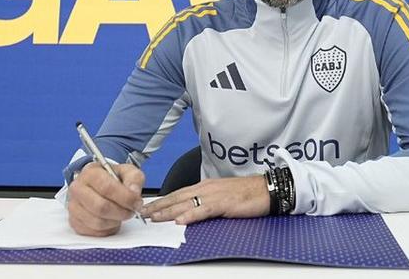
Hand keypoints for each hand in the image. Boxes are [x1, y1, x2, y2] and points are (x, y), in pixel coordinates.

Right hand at [67, 161, 145, 236]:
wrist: (98, 186)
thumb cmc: (112, 179)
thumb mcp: (127, 172)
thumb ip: (134, 178)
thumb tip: (134, 192)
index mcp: (90, 173)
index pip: (107, 188)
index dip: (125, 198)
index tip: (136, 202)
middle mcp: (78, 189)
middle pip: (101, 207)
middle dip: (121, 212)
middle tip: (131, 211)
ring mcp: (74, 207)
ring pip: (98, 222)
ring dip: (115, 221)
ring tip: (121, 214)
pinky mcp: (75, 222)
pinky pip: (94, 232)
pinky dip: (107, 230)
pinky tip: (111, 220)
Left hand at [141, 175, 269, 224]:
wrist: (265, 189)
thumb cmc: (246, 193)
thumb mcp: (221, 195)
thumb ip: (206, 201)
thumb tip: (192, 210)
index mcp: (204, 186)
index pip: (178, 194)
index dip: (162, 201)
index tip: (148, 207)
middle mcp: (205, 188)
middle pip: (177, 198)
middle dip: (159, 206)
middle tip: (143, 213)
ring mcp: (214, 195)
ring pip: (186, 204)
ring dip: (168, 211)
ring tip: (154, 217)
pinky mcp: (223, 203)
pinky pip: (204, 210)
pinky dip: (191, 215)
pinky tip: (180, 221)